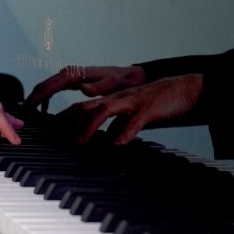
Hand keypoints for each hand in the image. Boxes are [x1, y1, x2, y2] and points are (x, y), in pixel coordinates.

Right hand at [24, 64, 146, 110]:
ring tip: (29, 117)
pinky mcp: (73, 80)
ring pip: (46, 87)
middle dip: (31, 101)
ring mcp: (70, 76)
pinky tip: (45, 112)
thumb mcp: (114, 84)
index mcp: (75, 75)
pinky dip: (45, 99)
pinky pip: (53, 89)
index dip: (35, 100)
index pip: (48, 86)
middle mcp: (70, 73)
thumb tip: (82, 88)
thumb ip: (99, 86)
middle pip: (43, 86)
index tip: (26, 112)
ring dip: (36, 100)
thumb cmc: (124, 82)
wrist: (132, 75)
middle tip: (21, 118)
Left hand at [56, 74, 202, 144]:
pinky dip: (125, 132)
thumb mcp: (134, 115)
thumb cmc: (159, 104)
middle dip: (68, 121)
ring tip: (81, 143)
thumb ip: (119, 124)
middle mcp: (118, 98)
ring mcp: (132, 101)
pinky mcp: (149, 108)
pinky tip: (118, 144)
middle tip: (55, 139)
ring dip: (90, 126)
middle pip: (86, 106)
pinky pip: (135, 120)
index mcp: (113, 99)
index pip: (81, 107)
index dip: (63, 118)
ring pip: (105, 108)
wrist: (187, 89)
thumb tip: (108, 140)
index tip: (47, 133)